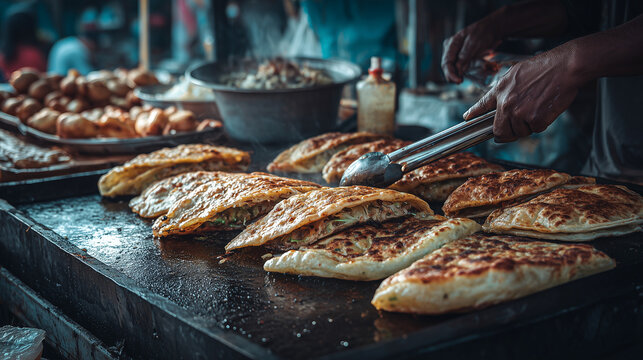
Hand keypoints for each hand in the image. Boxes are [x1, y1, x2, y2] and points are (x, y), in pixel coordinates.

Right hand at [441, 16, 501, 83]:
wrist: (491, 28)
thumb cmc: (483, 32)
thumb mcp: (474, 42)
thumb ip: (465, 55)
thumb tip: (458, 69)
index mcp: (451, 44)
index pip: (446, 62)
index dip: (450, 73)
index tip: (458, 81)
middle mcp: (451, 49)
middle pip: (448, 67)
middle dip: (454, 75)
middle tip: (461, 82)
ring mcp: (456, 54)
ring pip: (454, 69)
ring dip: (462, 73)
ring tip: (475, 70)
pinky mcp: (462, 58)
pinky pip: (462, 67)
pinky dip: (469, 70)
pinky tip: (478, 66)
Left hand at [463, 44, 582, 141]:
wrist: (565, 66)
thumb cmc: (545, 68)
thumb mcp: (516, 73)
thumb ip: (505, 89)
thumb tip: (500, 103)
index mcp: (500, 90)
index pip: (482, 105)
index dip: (473, 113)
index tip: (467, 118)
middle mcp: (506, 103)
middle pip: (500, 131)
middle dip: (507, 133)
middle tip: (516, 128)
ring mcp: (520, 112)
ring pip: (519, 132)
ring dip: (527, 126)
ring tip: (537, 108)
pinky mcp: (535, 119)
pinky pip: (535, 130)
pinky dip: (541, 124)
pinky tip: (546, 109)